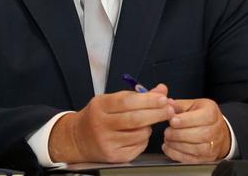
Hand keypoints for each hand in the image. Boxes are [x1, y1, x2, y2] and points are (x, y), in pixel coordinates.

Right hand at [49, 84, 174, 162]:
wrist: (78, 139)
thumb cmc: (97, 116)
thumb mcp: (110, 100)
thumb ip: (136, 95)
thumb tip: (161, 90)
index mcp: (99, 106)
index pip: (127, 101)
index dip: (147, 99)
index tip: (162, 97)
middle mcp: (101, 125)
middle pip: (135, 119)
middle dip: (156, 113)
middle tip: (169, 109)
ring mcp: (107, 142)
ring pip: (139, 134)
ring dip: (150, 127)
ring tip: (148, 121)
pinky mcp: (114, 156)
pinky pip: (138, 146)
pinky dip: (143, 139)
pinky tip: (139, 134)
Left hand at [162, 98, 230, 162]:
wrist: (216, 131)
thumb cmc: (201, 115)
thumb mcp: (192, 105)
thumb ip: (178, 105)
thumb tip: (167, 104)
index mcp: (211, 113)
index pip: (203, 117)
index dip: (186, 120)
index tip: (172, 121)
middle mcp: (216, 130)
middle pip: (201, 134)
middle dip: (180, 134)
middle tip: (167, 132)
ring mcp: (213, 146)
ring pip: (197, 149)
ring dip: (178, 145)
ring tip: (167, 139)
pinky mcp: (207, 158)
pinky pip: (192, 160)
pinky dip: (178, 155)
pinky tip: (169, 148)